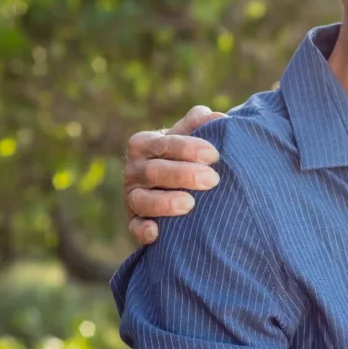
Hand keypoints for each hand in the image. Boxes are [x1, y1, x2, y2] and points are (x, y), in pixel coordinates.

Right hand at [124, 106, 222, 243]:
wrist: (175, 186)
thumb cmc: (185, 157)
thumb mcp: (189, 138)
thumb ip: (199, 124)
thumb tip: (215, 116)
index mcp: (144, 144)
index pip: (164, 143)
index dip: (188, 148)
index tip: (214, 155)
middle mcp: (133, 170)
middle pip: (154, 171)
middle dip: (183, 174)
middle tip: (212, 179)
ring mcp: (132, 197)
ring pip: (142, 200)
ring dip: (165, 202)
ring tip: (190, 204)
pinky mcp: (135, 222)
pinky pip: (134, 227)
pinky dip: (143, 230)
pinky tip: (156, 232)